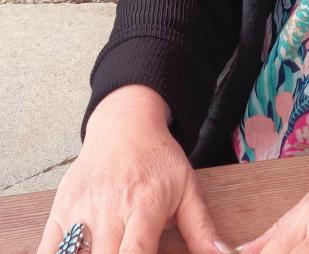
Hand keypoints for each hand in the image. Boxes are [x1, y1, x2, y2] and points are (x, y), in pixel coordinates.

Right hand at [36, 86, 227, 253]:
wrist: (124, 125)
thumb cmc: (158, 160)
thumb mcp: (187, 188)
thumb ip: (201, 229)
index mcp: (144, 205)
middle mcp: (109, 208)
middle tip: (131, 252)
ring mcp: (80, 210)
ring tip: (112, 249)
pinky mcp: (59, 212)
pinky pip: (49, 251)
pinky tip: (82, 253)